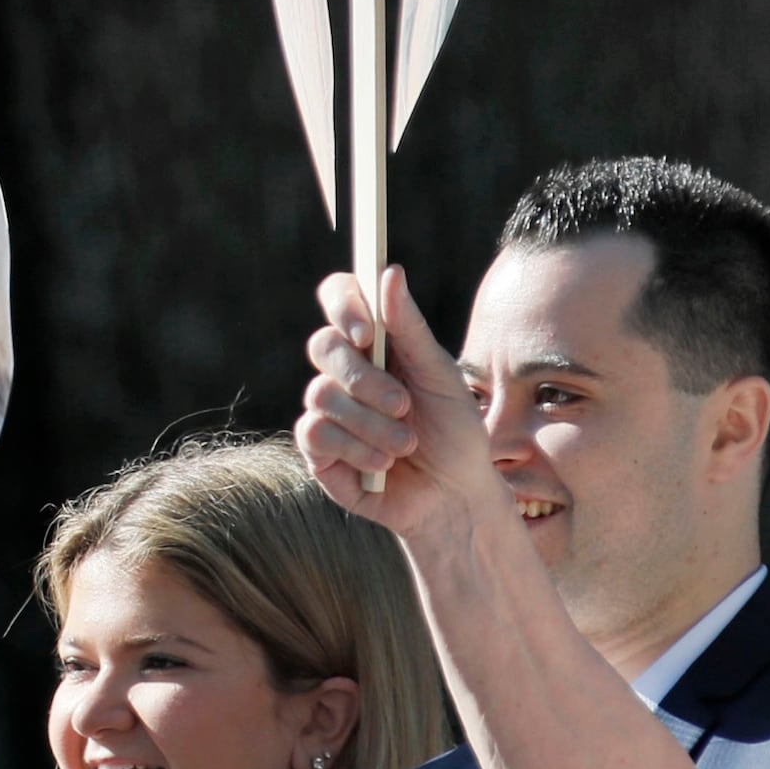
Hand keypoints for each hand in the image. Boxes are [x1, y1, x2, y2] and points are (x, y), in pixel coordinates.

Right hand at [298, 267, 499, 540]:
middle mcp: (345, 370)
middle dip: (363, 379)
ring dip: (371, 424)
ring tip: (406, 445)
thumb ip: (411, 328)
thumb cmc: (454, 432)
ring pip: (321, 396)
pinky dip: (355, 449)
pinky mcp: (317, 449)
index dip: (343, 305)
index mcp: (374, 342)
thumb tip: (388, 272)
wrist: (454, 496)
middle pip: (322, 346)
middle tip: (403, 405)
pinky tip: (383, 465)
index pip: (339, 297)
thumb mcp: (441, 376)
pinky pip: (315, 434)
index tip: (365, 333)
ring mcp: (327, 409)